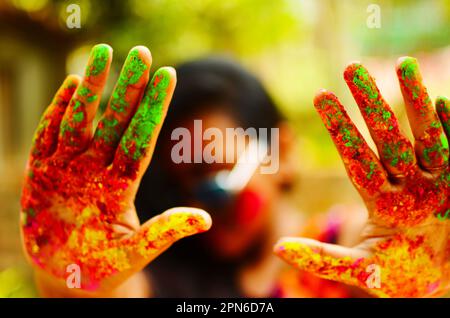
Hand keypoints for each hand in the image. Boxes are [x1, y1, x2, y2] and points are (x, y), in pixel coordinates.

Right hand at [20, 44, 210, 293]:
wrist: (67, 277)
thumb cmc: (103, 268)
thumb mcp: (135, 253)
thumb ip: (164, 232)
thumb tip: (206, 220)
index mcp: (123, 185)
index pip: (142, 138)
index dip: (153, 108)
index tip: (168, 76)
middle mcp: (99, 170)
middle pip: (116, 121)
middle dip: (128, 88)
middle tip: (142, 52)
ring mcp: (70, 168)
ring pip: (83, 120)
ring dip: (93, 88)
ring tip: (104, 53)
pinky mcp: (42, 173)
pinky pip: (49, 136)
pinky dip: (58, 110)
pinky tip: (72, 84)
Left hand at [275, 57, 448, 296]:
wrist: (442, 287)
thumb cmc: (399, 280)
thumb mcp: (361, 270)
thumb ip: (321, 259)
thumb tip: (278, 248)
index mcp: (379, 201)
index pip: (355, 157)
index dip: (340, 128)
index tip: (321, 96)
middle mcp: (404, 184)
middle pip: (385, 137)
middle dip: (370, 103)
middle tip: (350, 68)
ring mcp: (434, 183)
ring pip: (423, 135)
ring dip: (414, 100)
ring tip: (402, 64)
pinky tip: (441, 99)